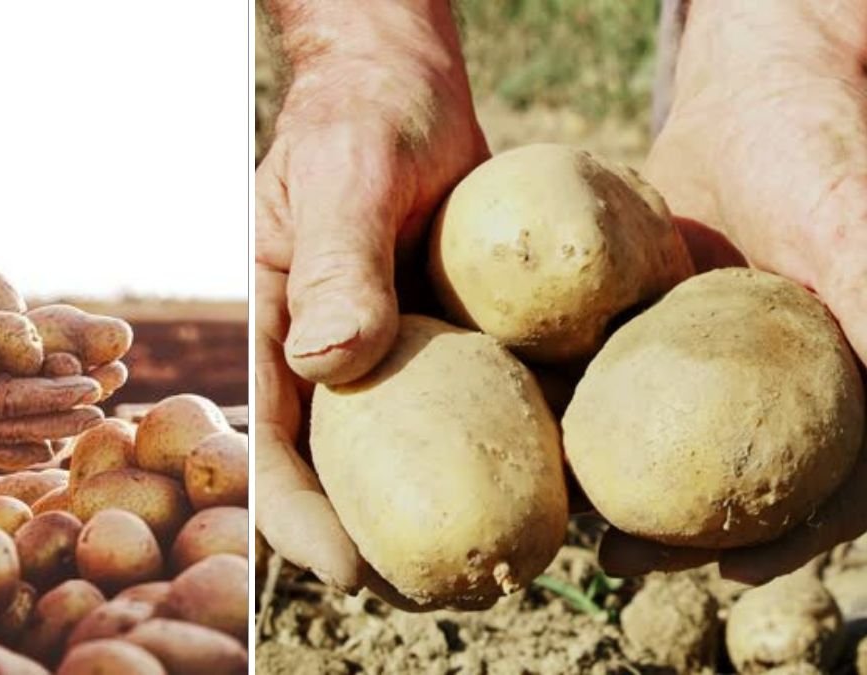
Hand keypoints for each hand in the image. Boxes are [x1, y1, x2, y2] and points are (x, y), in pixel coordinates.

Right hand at [0, 310, 103, 468]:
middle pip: (19, 426)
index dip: (54, 394)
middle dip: (68, 412)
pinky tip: (50, 445)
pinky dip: (22, 446)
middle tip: (113, 399)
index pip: (8, 403)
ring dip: (55, 428)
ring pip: (9, 440)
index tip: (94, 384)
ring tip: (96, 417)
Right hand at [255, 1, 488, 589]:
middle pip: (341, 479)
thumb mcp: (343, 179)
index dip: (295, 519)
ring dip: (444, 521)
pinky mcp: (449, 348)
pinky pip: (473, 413)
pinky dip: (505, 455)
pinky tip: (553, 486)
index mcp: (277, 335)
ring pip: (409, 464)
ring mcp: (394, 362)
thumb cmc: (362, 121)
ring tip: (501, 567)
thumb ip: (336, 262)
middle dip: (376, 548)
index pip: (270, 445)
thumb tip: (333, 361)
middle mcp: (330, 364)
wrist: (410, 90)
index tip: (344, 572)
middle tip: (438, 596)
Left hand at [599, 0, 866, 583]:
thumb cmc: (826, 160)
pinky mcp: (646, 333)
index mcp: (836, 389)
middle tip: (616, 559)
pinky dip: (585, 417)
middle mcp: (768, 389)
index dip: (786, 541)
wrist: (750, 92)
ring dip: (618, 489)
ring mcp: (703, 365)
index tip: (728, 570)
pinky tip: (540, 436)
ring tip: (568, 517)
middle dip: (677, 536)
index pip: (825, 492)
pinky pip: (614, 387)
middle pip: (724, 488)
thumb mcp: (858, 243)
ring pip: (661, 450)